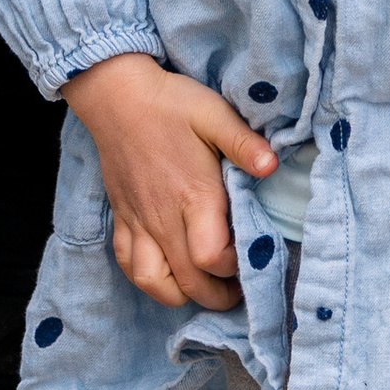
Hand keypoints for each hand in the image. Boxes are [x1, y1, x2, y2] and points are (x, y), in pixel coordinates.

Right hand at [63, 52, 277, 310]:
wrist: (116, 93)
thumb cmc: (170, 103)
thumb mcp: (213, 113)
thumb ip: (243, 143)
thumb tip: (272, 167)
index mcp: (192, 197)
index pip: (213, 259)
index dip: (236, 267)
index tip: (251, 254)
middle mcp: (164, 219)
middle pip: (191, 283)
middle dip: (220, 296)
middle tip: (239, 287)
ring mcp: (139, 223)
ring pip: (156, 284)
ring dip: (182, 295)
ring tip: (202, 285)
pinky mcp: (122, 219)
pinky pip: (129, 266)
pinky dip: (148, 280)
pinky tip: (167, 271)